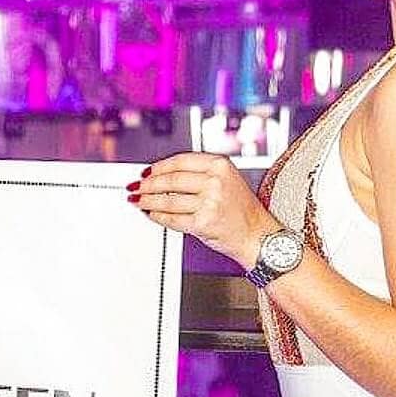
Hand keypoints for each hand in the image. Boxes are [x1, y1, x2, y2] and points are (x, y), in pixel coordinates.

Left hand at [127, 152, 281, 267]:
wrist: (258, 236)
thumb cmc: (242, 210)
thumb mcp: (226, 180)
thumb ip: (199, 174)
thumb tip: (163, 175)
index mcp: (220, 165)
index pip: (180, 161)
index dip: (159, 167)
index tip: (147, 172)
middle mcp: (215, 181)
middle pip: (171, 179)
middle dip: (149, 185)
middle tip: (137, 187)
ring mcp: (210, 202)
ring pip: (168, 200)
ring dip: (148, 201)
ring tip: (139, 201)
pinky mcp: (204, 222)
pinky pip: (173, 219)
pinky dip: (158, 217)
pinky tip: (152, 215)